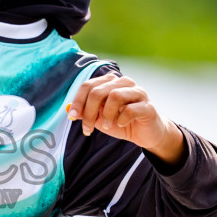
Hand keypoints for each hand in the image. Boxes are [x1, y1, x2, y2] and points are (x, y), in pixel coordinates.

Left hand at [67, 73, 185, 162]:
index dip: (78, 101)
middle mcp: (124, 82)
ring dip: (106, 115)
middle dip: (89, 112)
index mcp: (110, 82)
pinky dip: (121, 119)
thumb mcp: (99, 118)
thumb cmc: (121, 122)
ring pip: (114, 96)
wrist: (145, 134)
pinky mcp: (147, 106)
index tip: (73, 117)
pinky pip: (130, 109)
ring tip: (107, 126)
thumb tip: (69, 109)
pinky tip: (122, 124)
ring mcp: (138, 92)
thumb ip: (85, 112)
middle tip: (88, 128)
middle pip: (98, 91)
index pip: (88, 85)